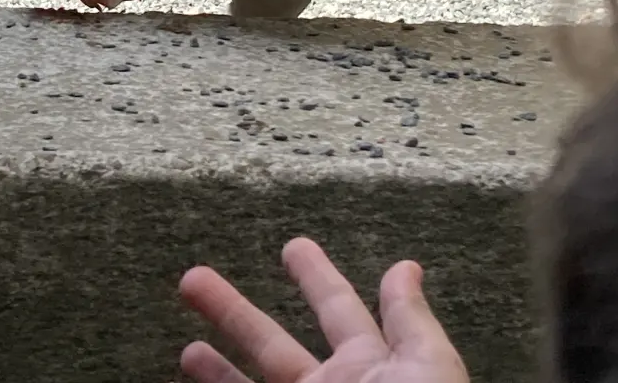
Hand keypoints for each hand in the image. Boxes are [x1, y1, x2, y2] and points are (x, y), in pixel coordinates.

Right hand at [179, 237, 469, 382]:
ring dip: (215, 371)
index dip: (317, 277)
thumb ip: (411, 321)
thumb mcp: (431, 370)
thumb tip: (405, 267)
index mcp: (369, 367)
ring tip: (187, 352)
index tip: (294, 246)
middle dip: (234, 311)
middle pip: (270, 343)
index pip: (337, 308)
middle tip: (195, 278)